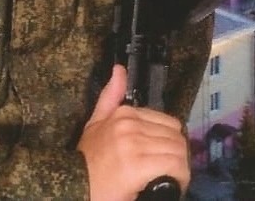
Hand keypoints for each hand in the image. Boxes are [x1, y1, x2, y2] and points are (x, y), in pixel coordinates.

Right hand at [77, 65, 189, 200]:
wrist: (74, 184)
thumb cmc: (88, 159)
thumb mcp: (95, 123)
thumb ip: (109, 96)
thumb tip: (120, 68)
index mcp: (124, 113)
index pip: (168, 123)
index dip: (170, 143)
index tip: (164, 158)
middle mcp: (130, 124)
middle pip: (176, 137)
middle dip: (177, 156)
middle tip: (170, 172)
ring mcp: (134, 143)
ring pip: (177, 151)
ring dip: (180, 168)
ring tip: (171, 179)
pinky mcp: (138, 164)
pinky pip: (174, 166)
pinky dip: (179, 177)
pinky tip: (171, 185)